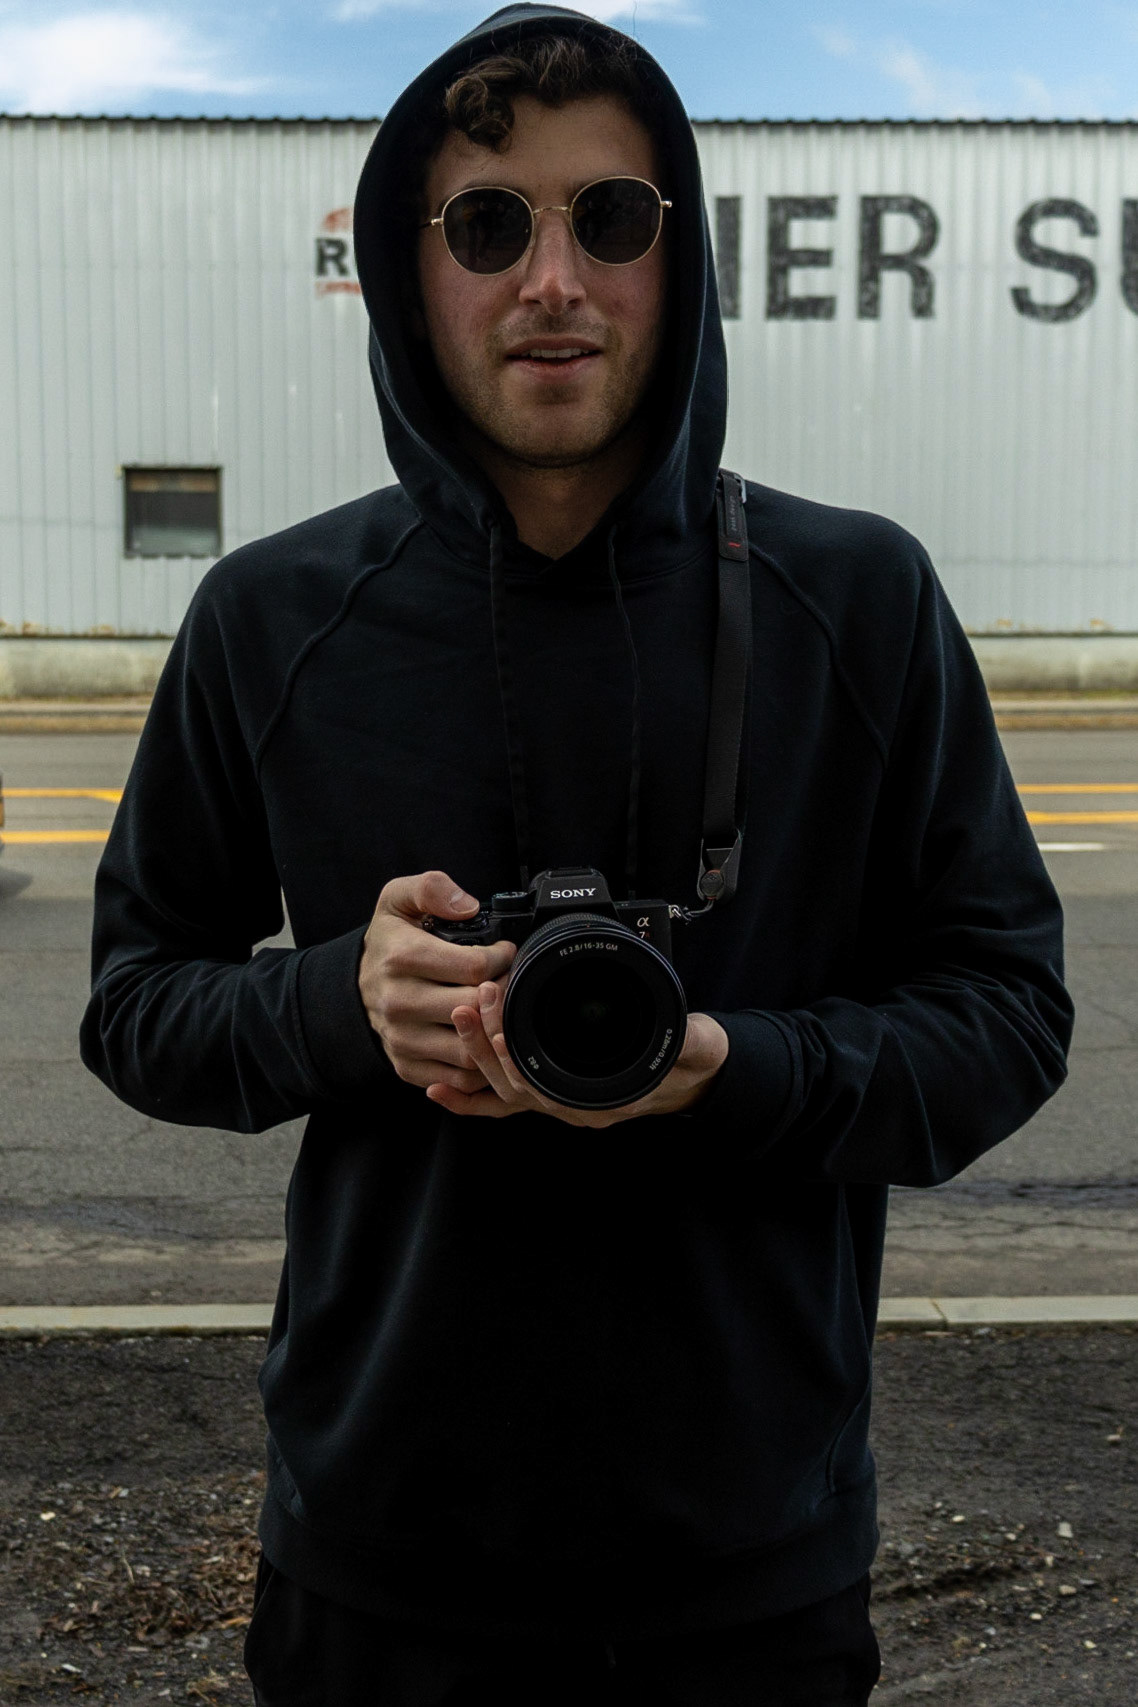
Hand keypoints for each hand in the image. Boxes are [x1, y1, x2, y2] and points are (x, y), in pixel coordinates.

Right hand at [359, 870, 516, 1092]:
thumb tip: (468, 906)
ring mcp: (402, 1039)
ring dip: (495, 1033)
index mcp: (402, 958)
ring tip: (500, 1011)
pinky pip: (458, 1078)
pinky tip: (486, 1041)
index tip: (505, 952)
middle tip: (509, 981)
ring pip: (470, 1049)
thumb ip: (431, 888)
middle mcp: (399, 1002)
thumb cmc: (389, 941)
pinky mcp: (406, 1066)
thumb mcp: (399, 899)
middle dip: (503, 994)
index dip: (502, 958)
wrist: (355, 983)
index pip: (475, 967)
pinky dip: (481, 1066)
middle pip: (476, 1009)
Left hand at [427, 981, 729, 1127]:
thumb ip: (686, 1040)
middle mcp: (570, 1106)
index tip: (501, 1030)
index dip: (519, 1063)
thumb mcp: (694, 1046)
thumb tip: (680, 1029)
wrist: (689, 1074)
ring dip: (474, 1056)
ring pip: (502, 1090)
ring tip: (460, 1014)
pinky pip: (499, 1103)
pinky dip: (468, 1100)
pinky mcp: (546, 1087)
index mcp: (599, 1101)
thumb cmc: (688, 1060)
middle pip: (513, 1086)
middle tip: (473, 1004)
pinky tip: (439, 1089)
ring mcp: (555, 1099)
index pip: (546, 1090)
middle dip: (486, 1047)